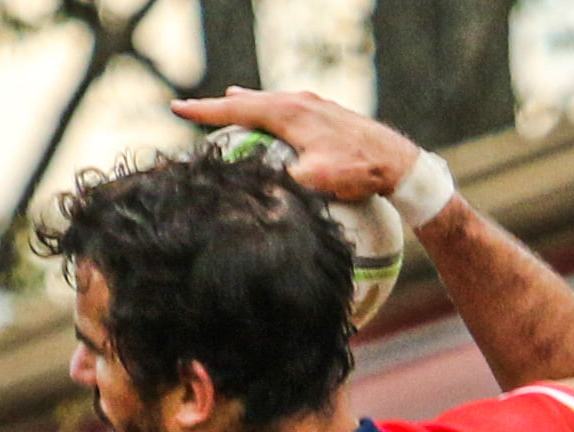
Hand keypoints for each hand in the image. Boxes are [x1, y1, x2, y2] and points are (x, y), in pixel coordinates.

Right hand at [171, 88, 420, 202]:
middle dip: (220, 105)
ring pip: (270, 101)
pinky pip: (287, 107)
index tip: (178, 108)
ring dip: (247, 102)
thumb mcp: (313, 182)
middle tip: (194, 108)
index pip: (237, 109)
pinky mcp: (326, 114)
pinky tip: (274, 112)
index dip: (205, 111)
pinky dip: (270, 108)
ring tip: (230, 99)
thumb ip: (280, 182)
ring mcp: (314, 105)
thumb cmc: (355, 172)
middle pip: (250, 100)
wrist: (395, 162)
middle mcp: (299, 102)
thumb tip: (252, 190)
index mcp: (289, 113)